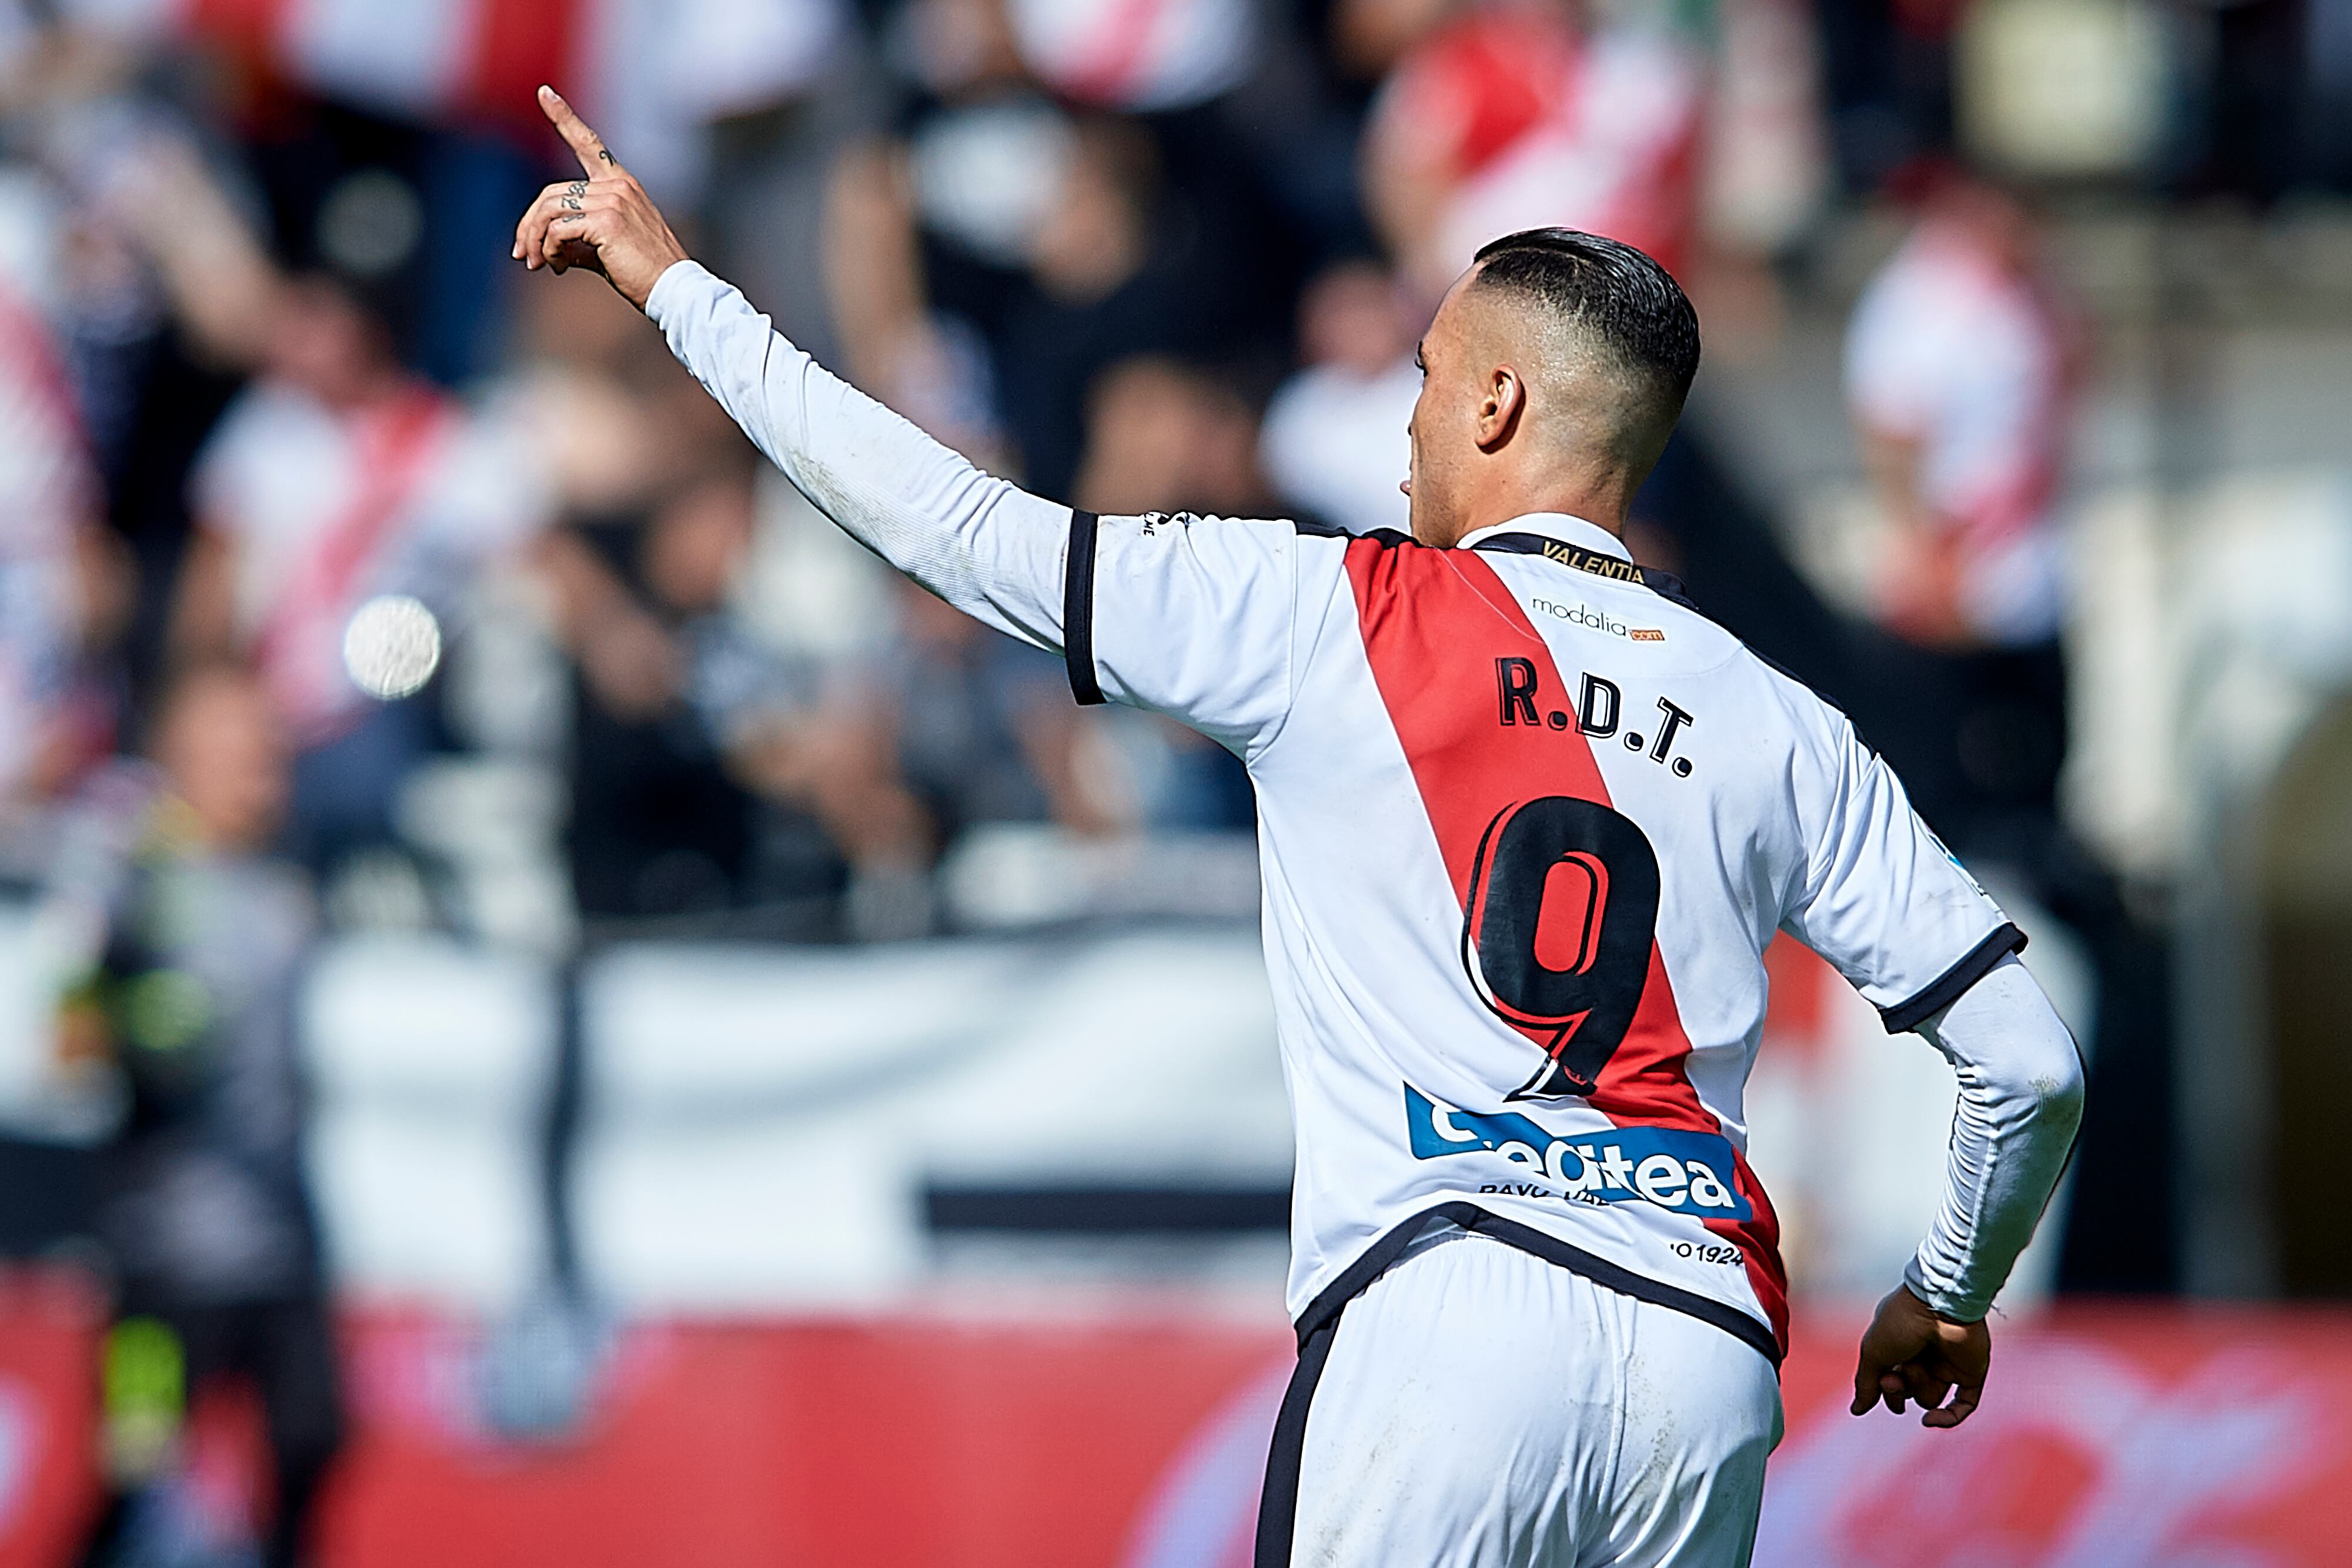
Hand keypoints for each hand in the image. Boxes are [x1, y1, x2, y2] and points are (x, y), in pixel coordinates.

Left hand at [510, 86, 687, 310]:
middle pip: (551, 193)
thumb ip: (578, 237)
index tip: (544, 92)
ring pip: (549, 210)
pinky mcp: (607, 220)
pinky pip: (558, 230)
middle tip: (523, 255)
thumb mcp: (608, 245)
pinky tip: (558, 267)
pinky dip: (550, 250)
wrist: (673, 290)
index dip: (564, 117)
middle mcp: (617, 185)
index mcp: (622, 184)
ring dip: (535, 240)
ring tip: (537, 264)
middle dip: (529, 225)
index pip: (588, 143)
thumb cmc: (644, 272)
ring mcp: (613, 200)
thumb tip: (546, 247)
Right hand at [1849, 1284, 1988, 1428]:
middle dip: (1900, 1389)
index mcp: (1900, 1348)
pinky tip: (1930, 1421)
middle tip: (1896, 1377)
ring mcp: (1948, 1366)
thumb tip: (1857, 1410)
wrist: (1940, 1305)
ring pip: (1931, 1397)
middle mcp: (1924, 1358)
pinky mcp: (1971, 1373)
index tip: (1883, 1382)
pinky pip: (1963, 1405)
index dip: (1885, 1390)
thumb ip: (1866, 1383)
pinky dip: (1948, 1418)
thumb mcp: (1873, 1351)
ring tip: (1919, 1366)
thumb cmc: (1901, 1322)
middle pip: (1909, 1392)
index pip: (1890, 1383)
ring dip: (1920, 1387)